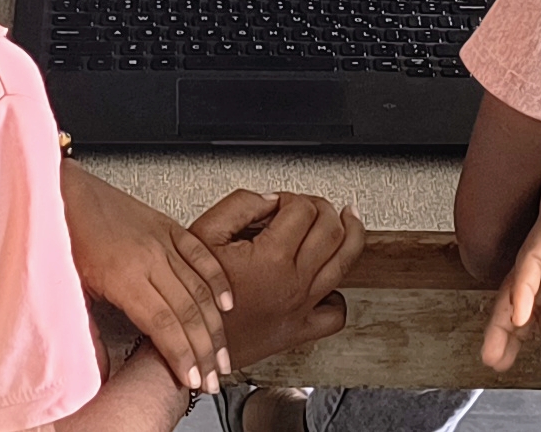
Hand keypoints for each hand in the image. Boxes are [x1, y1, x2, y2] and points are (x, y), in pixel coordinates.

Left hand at [64, 163, 238, 390]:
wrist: (60, 188)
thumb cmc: (58, 233)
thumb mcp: (65, 290)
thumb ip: (85, 333)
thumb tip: (99, 371)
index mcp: (122, 274)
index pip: (164, 324)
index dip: (181, 355)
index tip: (191, 380)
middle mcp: (149, 256)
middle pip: (188, 312)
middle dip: (205, 352)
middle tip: (212, 380)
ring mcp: (162, 240)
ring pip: (200, 288)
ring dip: (215, 327)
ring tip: (223, 356)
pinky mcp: (167, 226)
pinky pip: (202, 255)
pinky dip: (218, 281)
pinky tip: (227, 304)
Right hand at [203, 191, 365, 366]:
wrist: (190, 343)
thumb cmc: (192, 297)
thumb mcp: (203, 235)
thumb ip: (239, 206)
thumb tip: (270, 199)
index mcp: (271, 257)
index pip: (303, 210)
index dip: (292, 197)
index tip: (281, 202)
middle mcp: (293, 282)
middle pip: (331, 230)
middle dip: (324, 210)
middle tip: (313, 206)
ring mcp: (301, 307)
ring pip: (343, 263)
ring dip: (350, 235)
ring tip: (349, 221)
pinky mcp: (300, 330)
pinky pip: (336, 313)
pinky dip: (338, 293)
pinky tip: (328, 280)